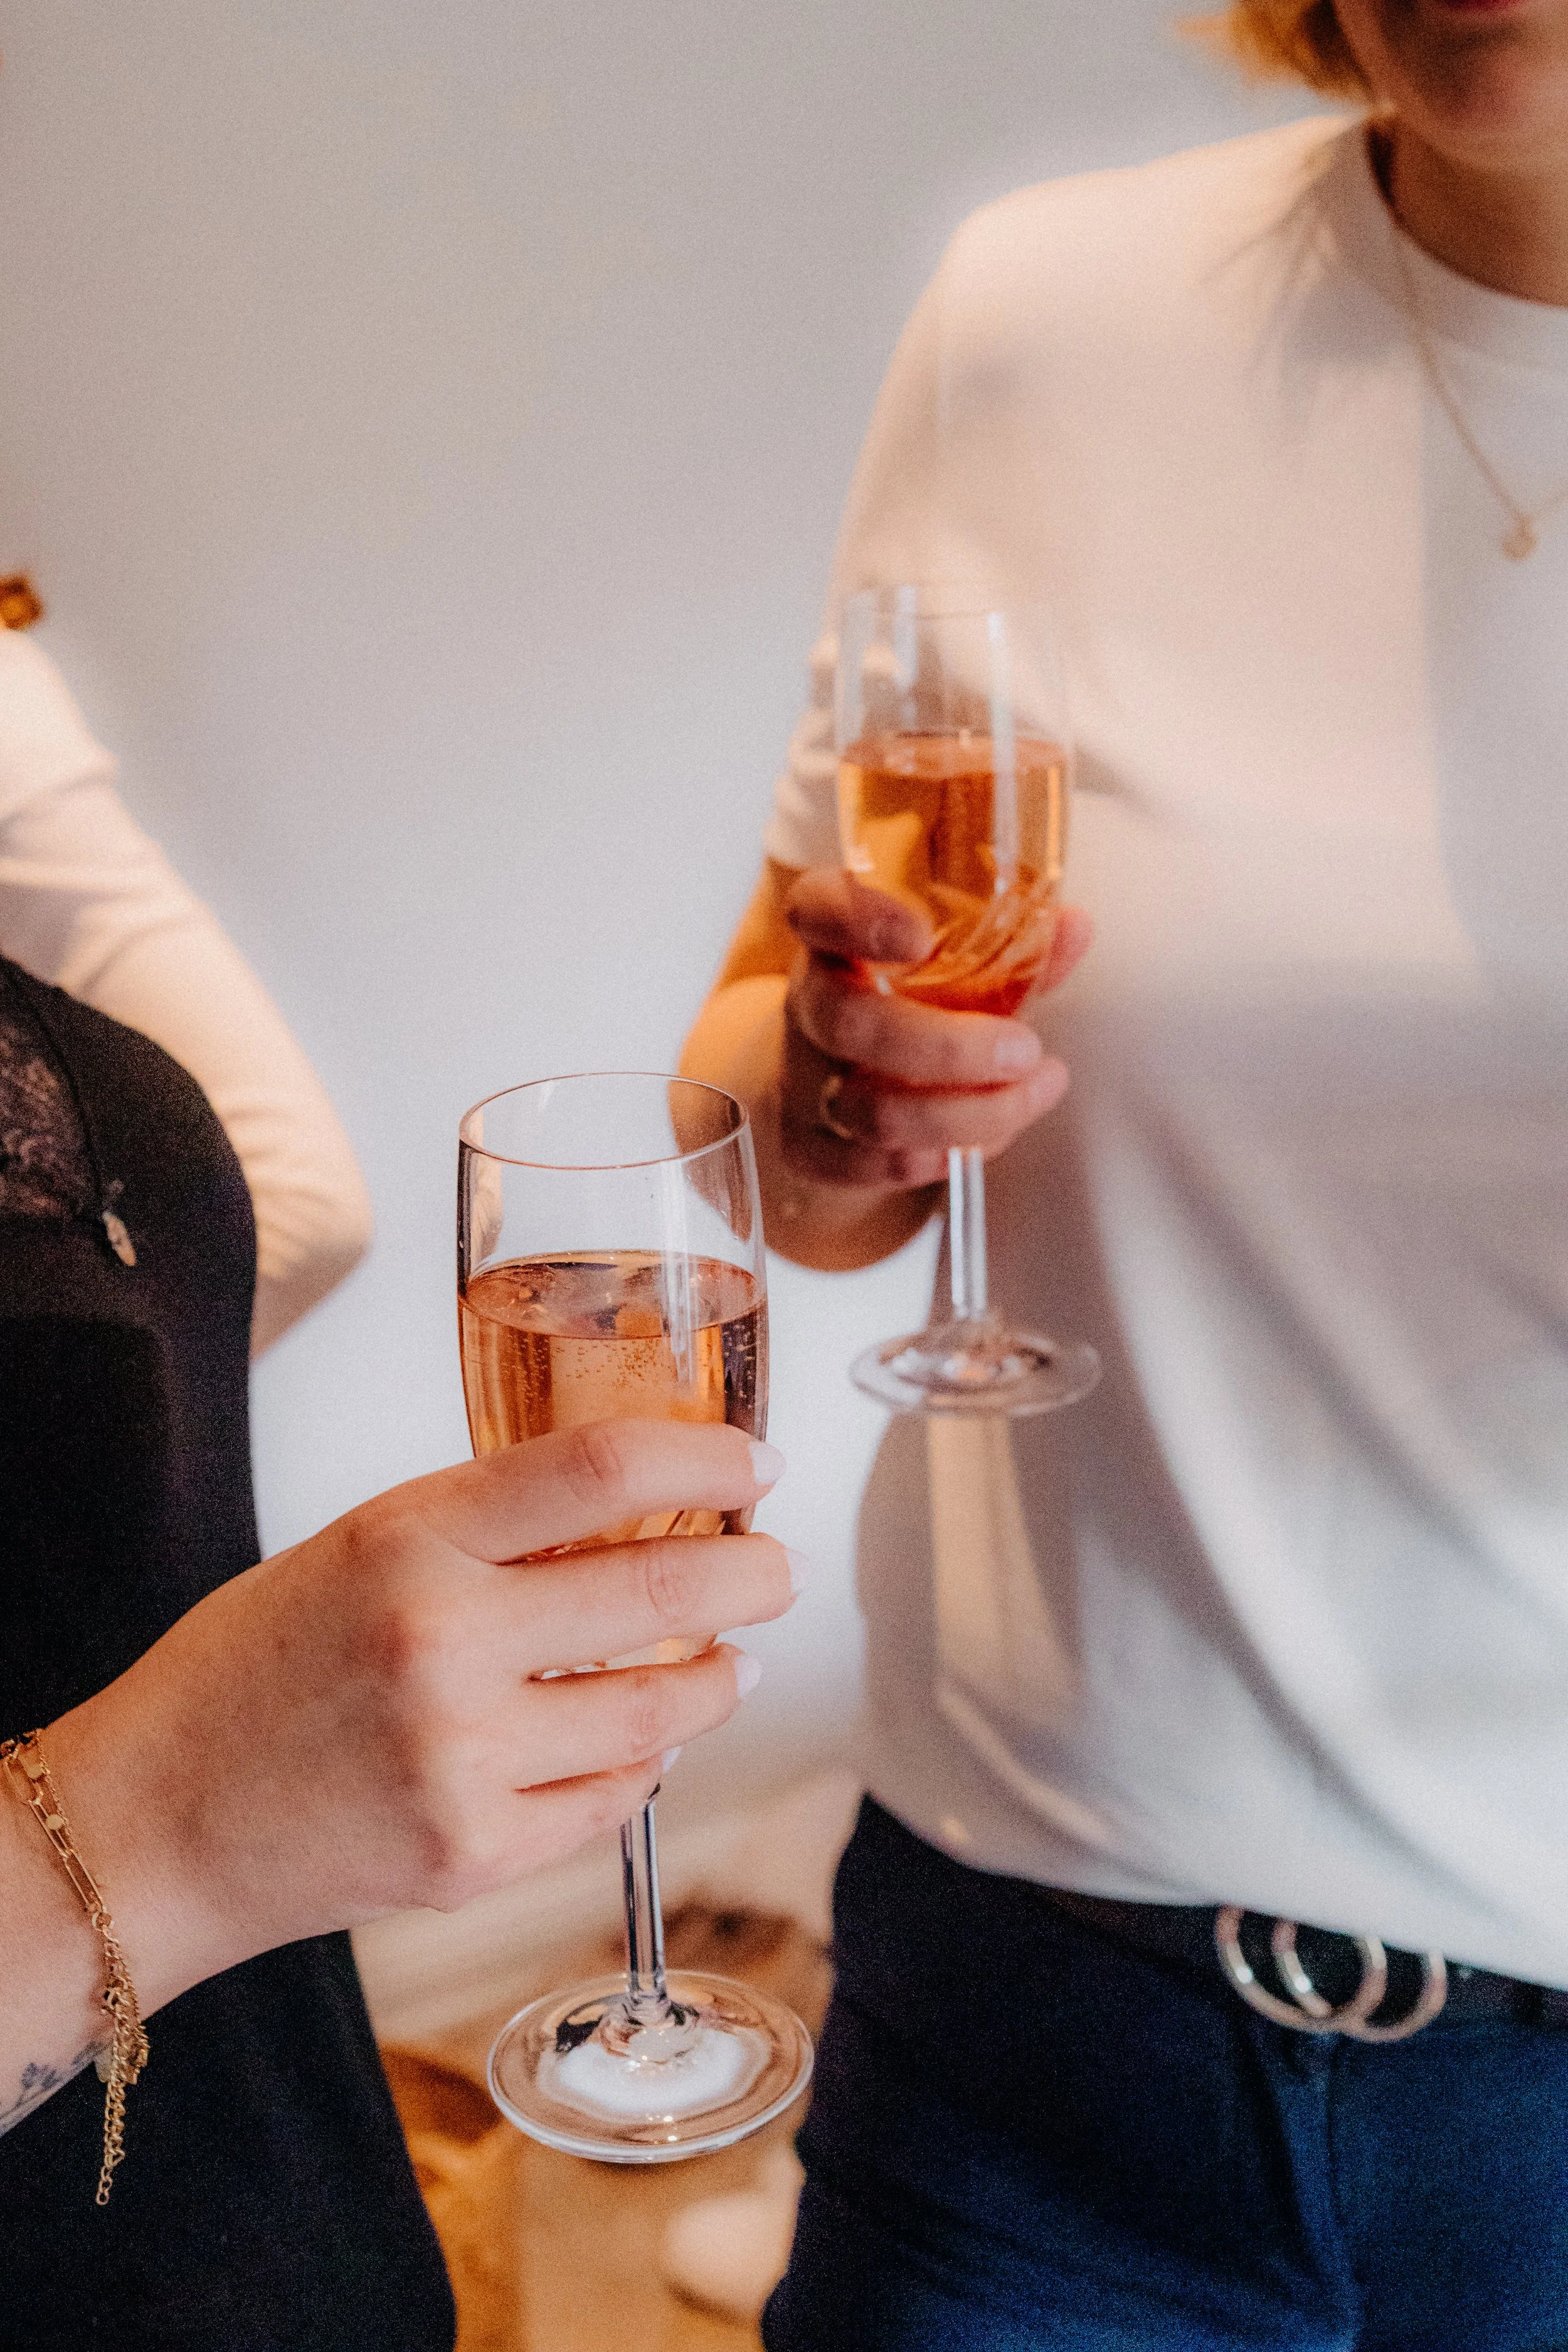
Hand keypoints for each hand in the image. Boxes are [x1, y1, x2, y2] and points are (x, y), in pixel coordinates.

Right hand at [48, 1422, 796, 2009]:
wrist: (159, 1819)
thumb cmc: (257, 1668)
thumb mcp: (362, 1547)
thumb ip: (492, 1527)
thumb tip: (644, 1508)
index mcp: (409, 1541)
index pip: (601, 1469)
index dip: (707, 1456)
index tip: (758, 1462)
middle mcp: (443, 1644)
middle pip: (663, 1587)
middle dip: (754, 1573)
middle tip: (779, 1569)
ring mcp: (463, 1760)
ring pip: (660, 1709)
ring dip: (719, 1679)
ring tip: (732, 1662)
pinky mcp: (473, 1856)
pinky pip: (613, 1800)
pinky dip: (649, 1763)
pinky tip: (651, 1740)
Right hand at [778, 869, 1090, 1191]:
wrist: (827, 1072)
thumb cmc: (901, 1005)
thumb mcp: (951, 967)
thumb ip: (1009, 948)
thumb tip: (1073, 928)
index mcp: (835, 941)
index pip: (818, 910)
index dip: (860, 919)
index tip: (918, 936)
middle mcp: (808, 1005)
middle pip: (849, 1023)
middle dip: (949, 1047)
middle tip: (1023, 1049)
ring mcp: (801, 1081)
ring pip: (869, 1110)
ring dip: (967, 1114)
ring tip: (1031, 1094)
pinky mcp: (809, 1147)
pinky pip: (869, 1165)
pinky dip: (939, 1158)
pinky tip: (984, 1140)